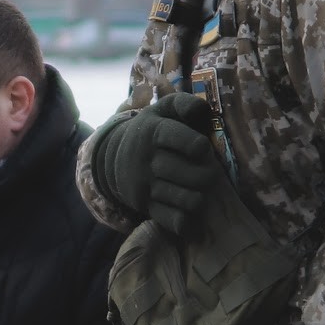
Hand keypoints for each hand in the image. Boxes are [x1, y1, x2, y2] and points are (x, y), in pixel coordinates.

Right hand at [90, 94, 219, 235]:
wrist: (114, 158)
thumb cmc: (152, 131)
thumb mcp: (163, 110)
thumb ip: (184, 104)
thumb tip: (203, 108)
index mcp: (154, 131)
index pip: (185, 141)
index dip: (199, 147)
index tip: (202, 150)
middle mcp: (147, 159)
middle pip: (192, 175)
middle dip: (207, 175)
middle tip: (210, 174)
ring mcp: (144, 185)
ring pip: (186, 199)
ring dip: (199, 197)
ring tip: (200, 191)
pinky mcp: (144, 206)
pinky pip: (172, 220)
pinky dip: (185, 220)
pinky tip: (189, 212)